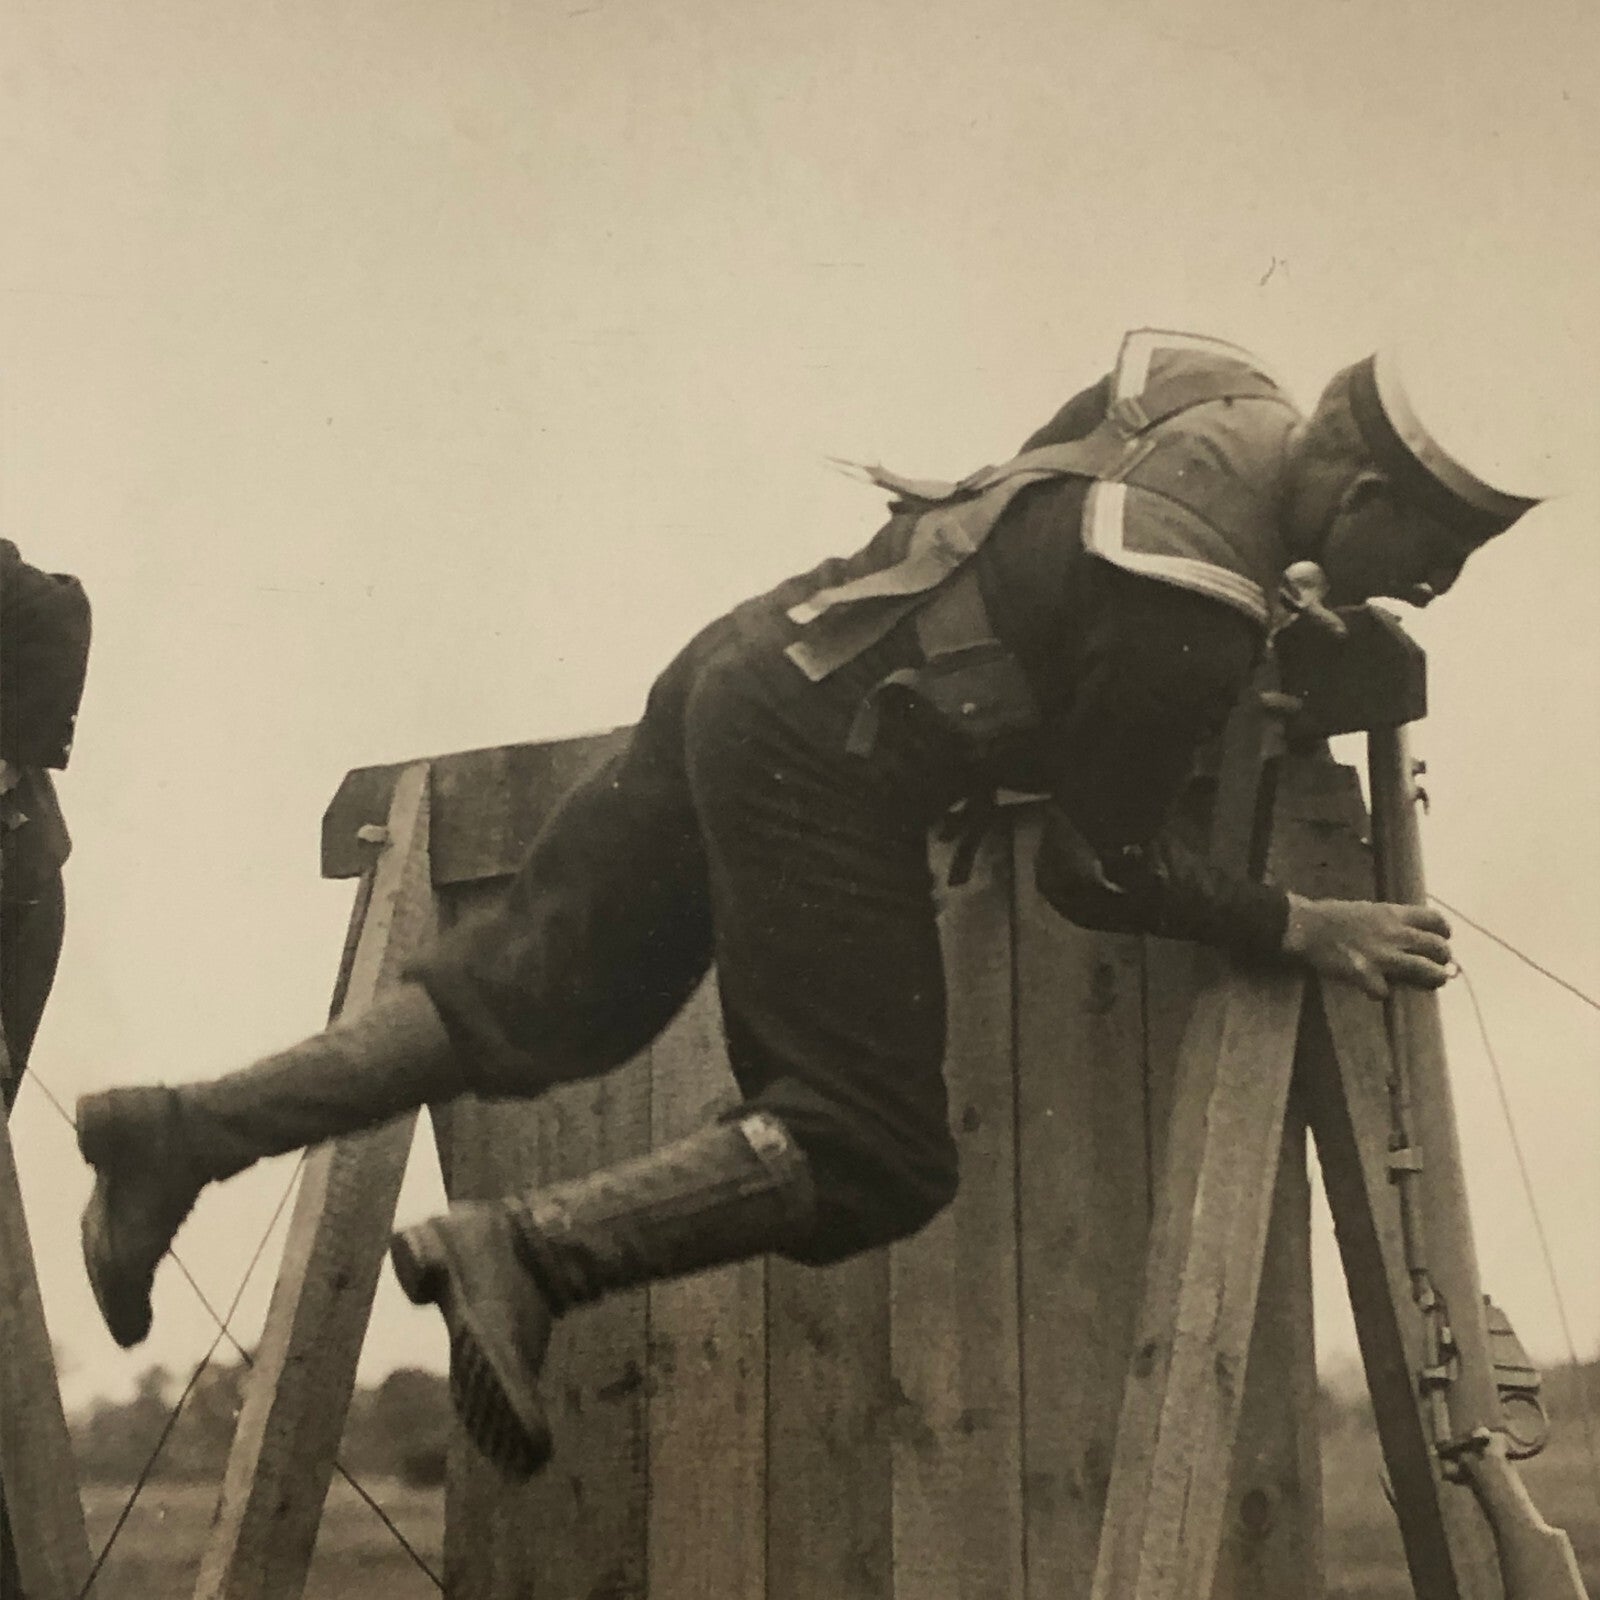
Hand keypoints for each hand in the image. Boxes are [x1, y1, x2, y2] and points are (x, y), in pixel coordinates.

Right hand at [1282, 894, 1451, 998]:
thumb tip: (1406, 934)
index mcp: (1393, 914)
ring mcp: (1383, 956)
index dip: (1444, 931)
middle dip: (1442, 958)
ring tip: (1429, 983)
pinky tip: (1373, 990)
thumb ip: (1389, 922)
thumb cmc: (1331, 915)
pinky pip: (1385, 992)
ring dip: (1432, 979)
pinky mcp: (1367, 975)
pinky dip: (1381, 992)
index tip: (1443, 937)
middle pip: (1438, 947)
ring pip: (1427, 971)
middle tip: (1438, 965)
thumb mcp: (1366, 910)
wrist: (1305, 927)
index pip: (1434, 920)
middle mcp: (1395, 934)